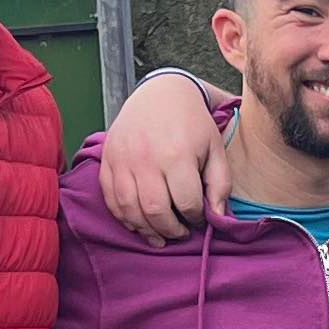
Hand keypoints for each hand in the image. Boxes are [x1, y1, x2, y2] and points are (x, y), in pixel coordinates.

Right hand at [99, 69, 233, 241]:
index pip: (186, 204)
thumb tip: (217, 217)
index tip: (199, 220)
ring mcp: (123, 159)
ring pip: (130, 209)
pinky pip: (110, 197)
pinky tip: (137, 223)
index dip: (195, 219)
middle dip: (171, 230)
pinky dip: (122, 216)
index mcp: (177, 155)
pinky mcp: (108, 159)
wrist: (160, 92)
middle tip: (181, 233)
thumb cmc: (192, 123)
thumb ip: (219, 184)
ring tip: (160, 237)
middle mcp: (146, 158)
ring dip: (145, 230)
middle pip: (155, 211)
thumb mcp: (215, 148)